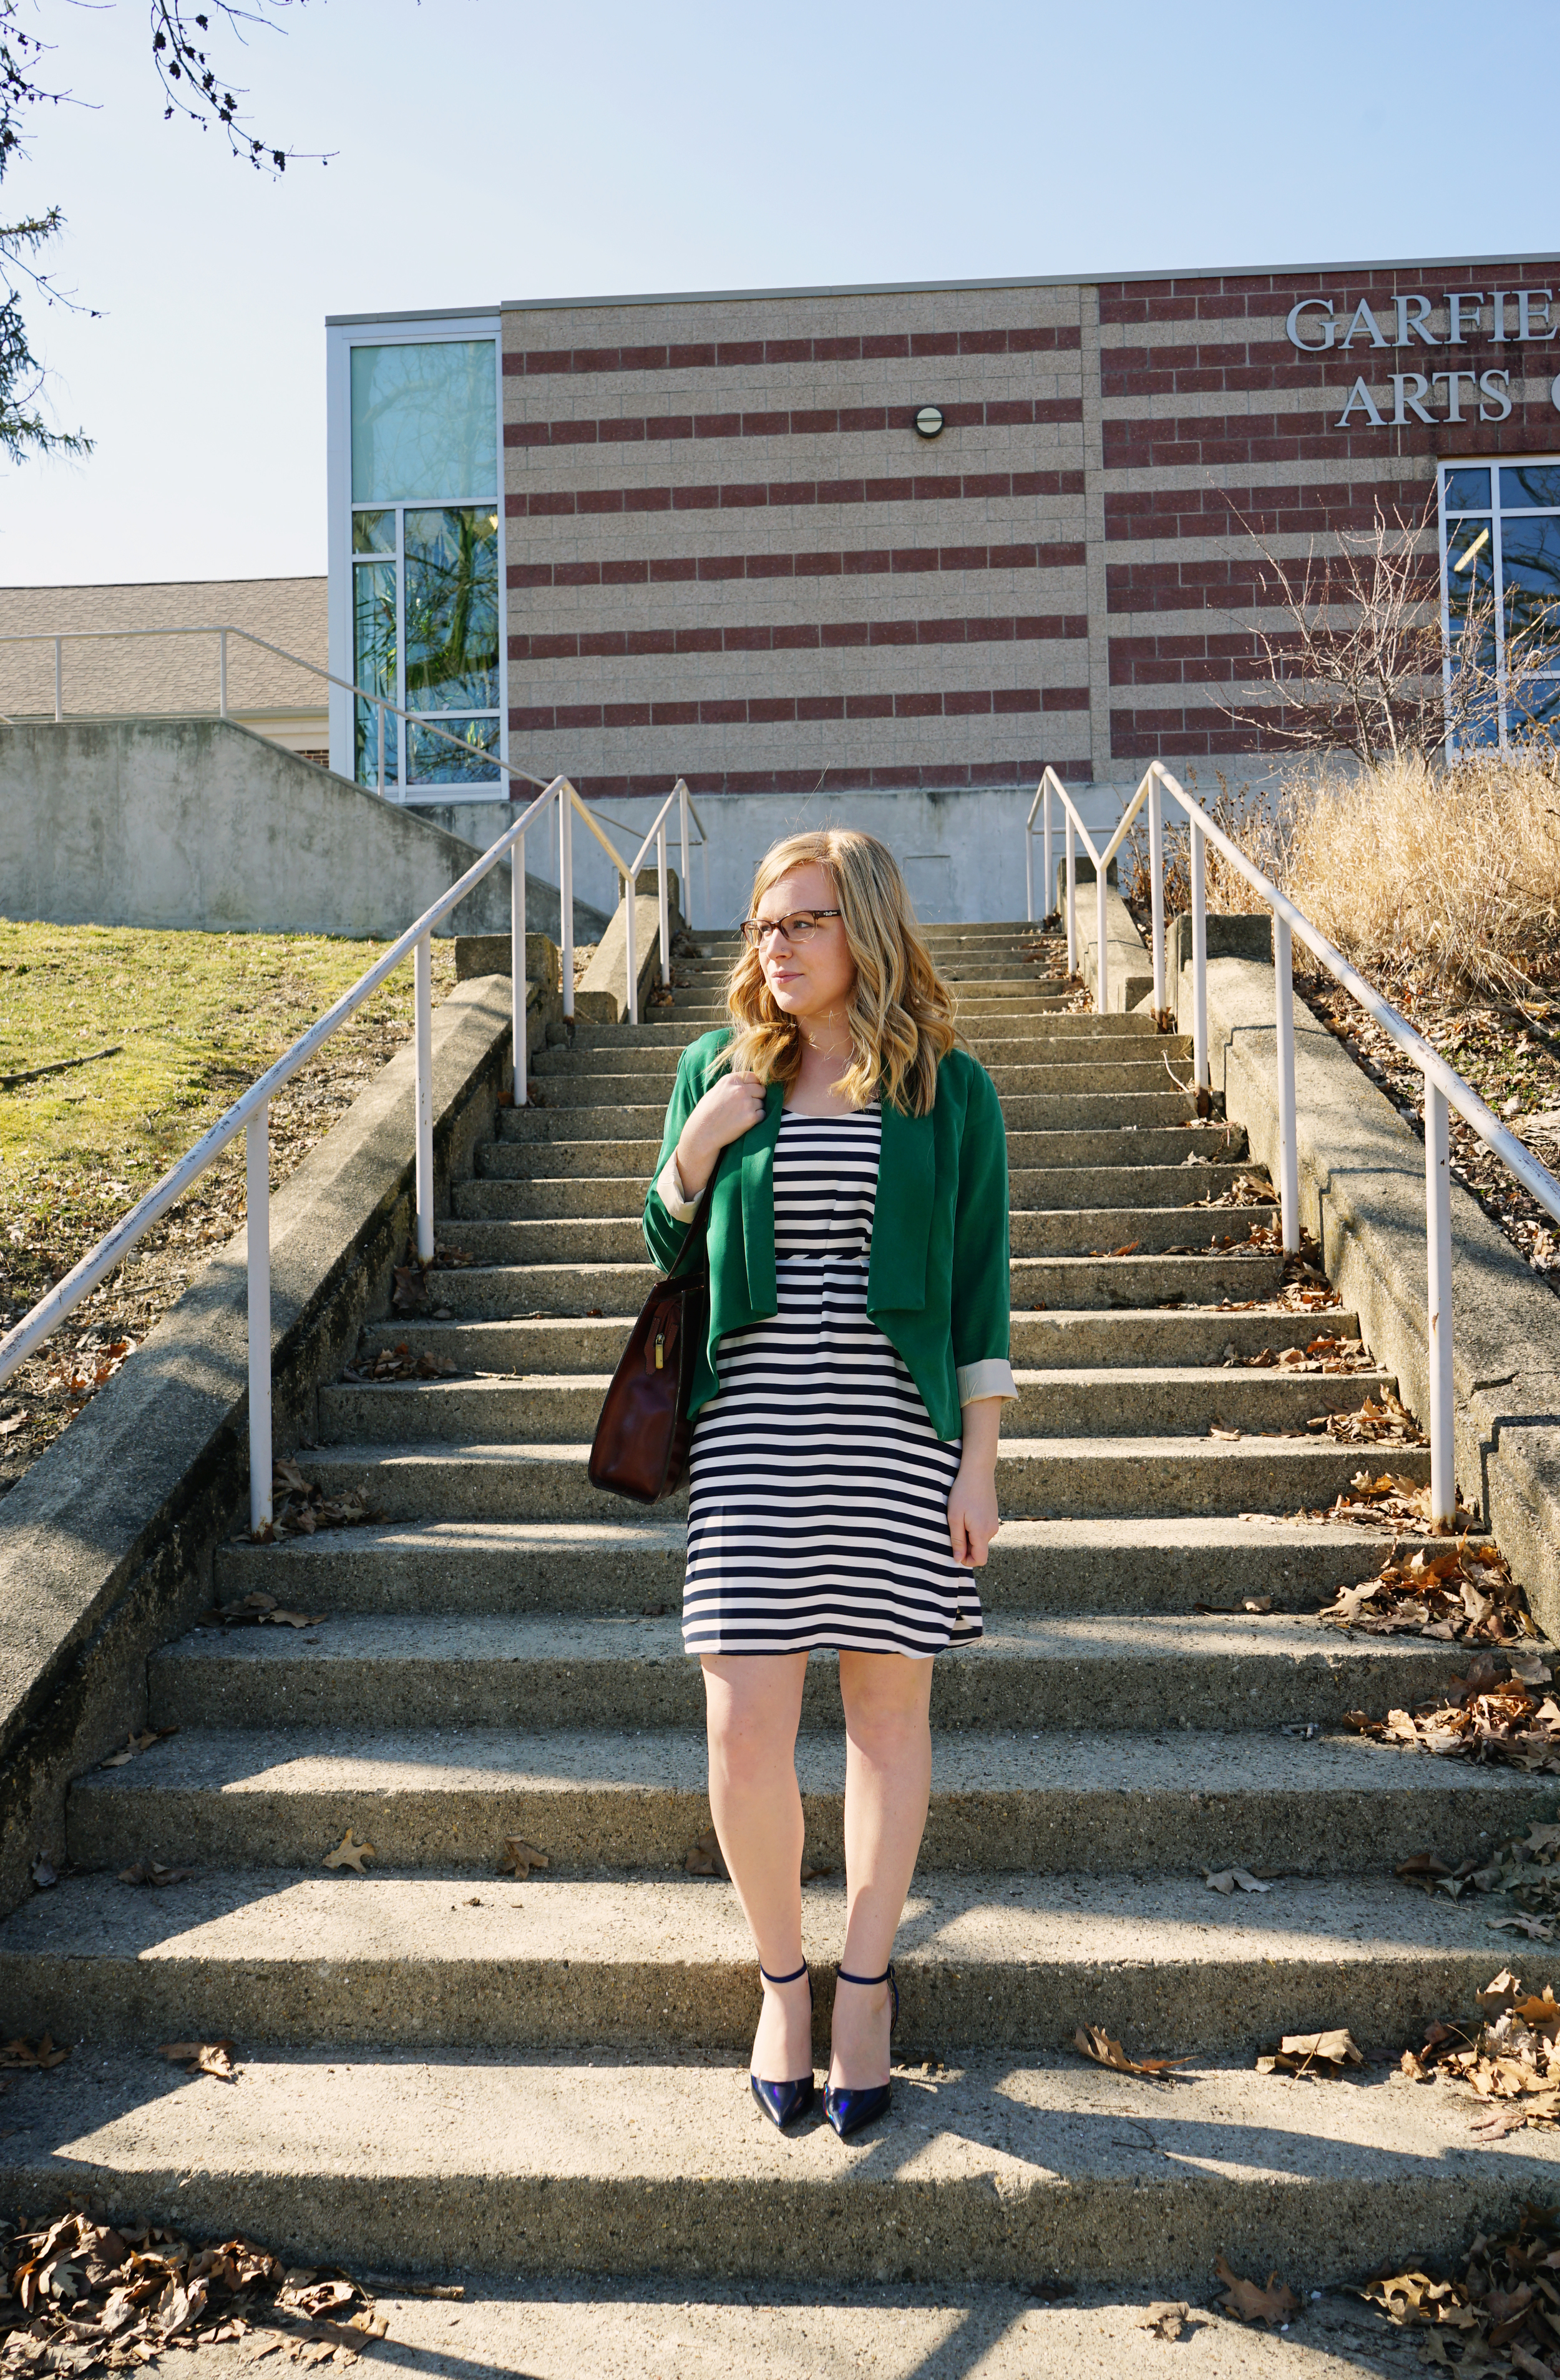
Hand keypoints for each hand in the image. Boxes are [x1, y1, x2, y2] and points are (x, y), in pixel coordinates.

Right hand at [675, 1071, 765, 1195]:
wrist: (702, 1132)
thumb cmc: (706, 1112)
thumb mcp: (716, 1091)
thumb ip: (732, 1085)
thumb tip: (749, 1083)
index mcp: (730, 1080)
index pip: (753, 1076)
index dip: (754, 1084)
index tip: (750, 1091)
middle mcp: (740, 1089)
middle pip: (761, 1089)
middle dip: (757, 1096)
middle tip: (746, 1106)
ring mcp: (747, 1103)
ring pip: (762, 1103)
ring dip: (756, 1108)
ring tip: (741, 1115)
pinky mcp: (751, 1118)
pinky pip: (762, 1114)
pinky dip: (757, 1118)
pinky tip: (744, 1122)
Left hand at [948, 1459, 1000, 1566]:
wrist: (978, 1471)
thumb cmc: (963, 1493)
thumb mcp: (954, 1517)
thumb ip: (957, 1540)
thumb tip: (958, 1559)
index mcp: (982, 1532)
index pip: (979, 1560)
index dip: (967, 1560)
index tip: (955, 1550)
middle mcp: (992, 1530)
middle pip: (979, 1550)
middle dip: (966, 1546)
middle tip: (953, 1529)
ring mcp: (994, 1522)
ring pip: (980, 1539)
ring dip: (969, 1536)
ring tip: (959, 1518)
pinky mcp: (993, 1516)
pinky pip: (983, 1530)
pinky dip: (974, 1527)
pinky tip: (966, 1513)